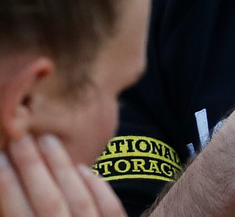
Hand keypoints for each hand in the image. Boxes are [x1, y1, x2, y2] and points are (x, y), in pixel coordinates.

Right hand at [0, 135, 125, 216]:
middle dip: (32, 168)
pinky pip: (110, 210)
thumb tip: (11, 183)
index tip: (0, 157)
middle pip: (49, 204)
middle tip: (19, 139)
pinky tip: (83, 167)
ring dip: (61, 168)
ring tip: (46, 140)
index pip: (19, 216)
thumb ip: (25, 212)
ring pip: (79, 202)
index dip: (8, 186)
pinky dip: (97, 189)